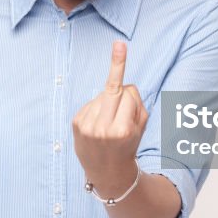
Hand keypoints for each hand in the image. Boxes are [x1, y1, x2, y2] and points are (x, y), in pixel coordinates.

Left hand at [71, 41, 147, 186]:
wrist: (107, 172)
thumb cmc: (128, 145)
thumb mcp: (141, 127)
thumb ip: (137, 103)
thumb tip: (124, 83)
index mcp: (123, 129)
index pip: (129, 93)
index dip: (132, 97)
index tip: (121, 45)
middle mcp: (103, 128)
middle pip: (114, 88)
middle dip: (117, 65)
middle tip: (119, 44)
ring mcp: (88, 126)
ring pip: (102, 94)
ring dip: (108, 101)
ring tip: (109, 121)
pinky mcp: (77, 124)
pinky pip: (91, 102)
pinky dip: (97, 107)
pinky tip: (98, 122)